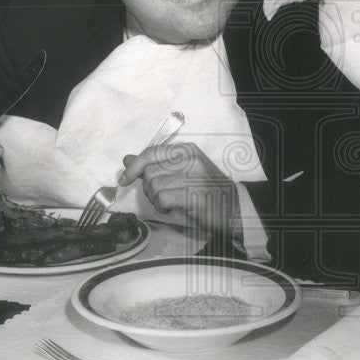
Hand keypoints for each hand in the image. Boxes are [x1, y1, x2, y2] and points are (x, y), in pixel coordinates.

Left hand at [120, 142, 239, 237]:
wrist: (234, 208)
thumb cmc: (207, 191)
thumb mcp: (182, 172)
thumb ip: (156, 165)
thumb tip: (127, 159)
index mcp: (187, 150)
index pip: (151, 152)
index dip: (134, 166)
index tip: (125, 178)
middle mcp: (190, 160)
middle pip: (150, 172)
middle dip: (148, 188)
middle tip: (161, 196)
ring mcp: (193, 177)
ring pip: (153, 186)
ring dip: (155, 199)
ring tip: (169, 203)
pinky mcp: (193, 195)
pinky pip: (162, 199)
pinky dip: (162, 207)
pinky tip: (172, 209)